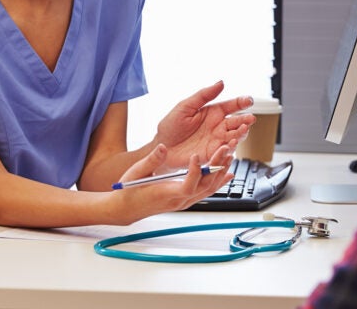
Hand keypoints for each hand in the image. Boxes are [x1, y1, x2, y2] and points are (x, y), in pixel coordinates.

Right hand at [113, 144, 233, 221]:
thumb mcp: (137, 173)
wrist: (127, 208)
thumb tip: (163, 147)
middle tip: (225, 149)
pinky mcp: (185, 199)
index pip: (188, 187)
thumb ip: (151, 160)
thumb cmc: (130, 192)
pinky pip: (206, 192)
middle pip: (204, 186)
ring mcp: (184, 201)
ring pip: (208, 189)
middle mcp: (179, 200)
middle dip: (217, 167)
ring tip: (229, 156)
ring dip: (220, 173)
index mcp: (167, 194)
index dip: (195, 172)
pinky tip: (227, 174)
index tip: (196, 156)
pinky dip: (218, 182)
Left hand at [153, 81, 254, 169]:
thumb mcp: (185, 106)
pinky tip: (232, 143)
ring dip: (241, 133)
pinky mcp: (213, 154)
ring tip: (243, 130)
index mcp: (213, 112)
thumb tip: (221, 82)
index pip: (231, 105)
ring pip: (235, 136)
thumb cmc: (171, 127)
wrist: (162, 148)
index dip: (241, 102)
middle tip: (250, 118)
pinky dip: (231, 148)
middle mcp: (218, 126)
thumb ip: (204, 95)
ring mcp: (216, 140)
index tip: (249, 100)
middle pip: (237, 122)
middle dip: (245, 120)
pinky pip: (225, 151)